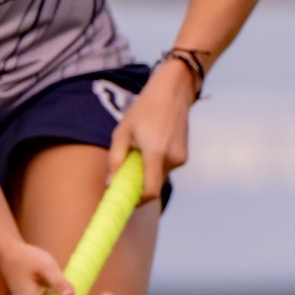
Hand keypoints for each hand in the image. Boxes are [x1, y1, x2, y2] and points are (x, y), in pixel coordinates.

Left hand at [109, 57, 193, 201]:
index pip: (150, 191)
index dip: (137, 201)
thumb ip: (115, 159)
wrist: (172, 93)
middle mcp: (172, 159)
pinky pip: (166, 168)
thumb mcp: (122, 132)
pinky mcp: (184, 156)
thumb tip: (110, 183)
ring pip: (159, 176)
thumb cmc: (144, 110)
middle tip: (125, 172)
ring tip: (140, 150)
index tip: (124, 200)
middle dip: (139, 184)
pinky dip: (156, 165)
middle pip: (153, 185)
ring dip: (147, 172)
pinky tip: (152, 146)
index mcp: (156, 153)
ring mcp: (181, 158)